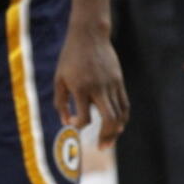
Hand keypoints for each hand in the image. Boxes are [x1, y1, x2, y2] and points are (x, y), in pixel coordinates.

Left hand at [54, 24, 128, 148]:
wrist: (90, 36)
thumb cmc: (69, 59)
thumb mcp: (59, 80)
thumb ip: (60, 103)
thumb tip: (66, 124)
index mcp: (81, 88)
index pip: (85, 117)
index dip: (80, 125)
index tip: (74, 125)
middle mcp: (99, 88)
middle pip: (110, 119)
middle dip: (106, 136)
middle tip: (101, 148)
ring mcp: (112, 84)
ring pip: (120, 113)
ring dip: (116, 130)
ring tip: (108, 142)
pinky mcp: (119, 81)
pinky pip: (124, 104)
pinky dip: (122, 117)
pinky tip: (117, 127)